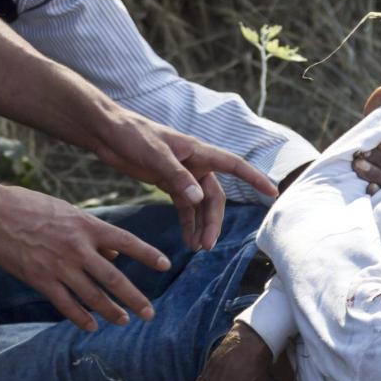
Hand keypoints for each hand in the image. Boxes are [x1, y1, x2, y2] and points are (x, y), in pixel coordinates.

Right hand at [0, 185, 172, 331]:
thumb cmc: (29, 206)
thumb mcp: (66, 212)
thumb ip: (93, 234)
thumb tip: (115, 256)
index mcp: (86, 225)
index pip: (127, 241)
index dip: (148, 254)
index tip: (166, 265)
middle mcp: (77, 247)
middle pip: (114, 278)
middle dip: (135, 298)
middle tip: (150, 313)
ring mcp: (59, 266)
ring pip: (93, 296)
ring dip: (111, 311)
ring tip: (124, 321)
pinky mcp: (40, 280)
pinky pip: (66, 304)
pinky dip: (81, 317)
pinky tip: (91, 326)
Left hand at [94, 110, 279, 251]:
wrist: (107, 132)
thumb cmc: (132, 135)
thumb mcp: (154, 155)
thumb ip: (177, 177)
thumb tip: (198, 198)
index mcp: (198, 151)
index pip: (235, 165)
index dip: (255, 178)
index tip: (273, 193)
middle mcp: (195, 163)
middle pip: (215, 196)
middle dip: (214, 221)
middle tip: (208, 245)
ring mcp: (182, 174)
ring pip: (201, 204)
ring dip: (202, 225)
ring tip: (199, 248)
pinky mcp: (167, 182)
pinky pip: (184, 206)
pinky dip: (187, 222)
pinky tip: (188, 240)